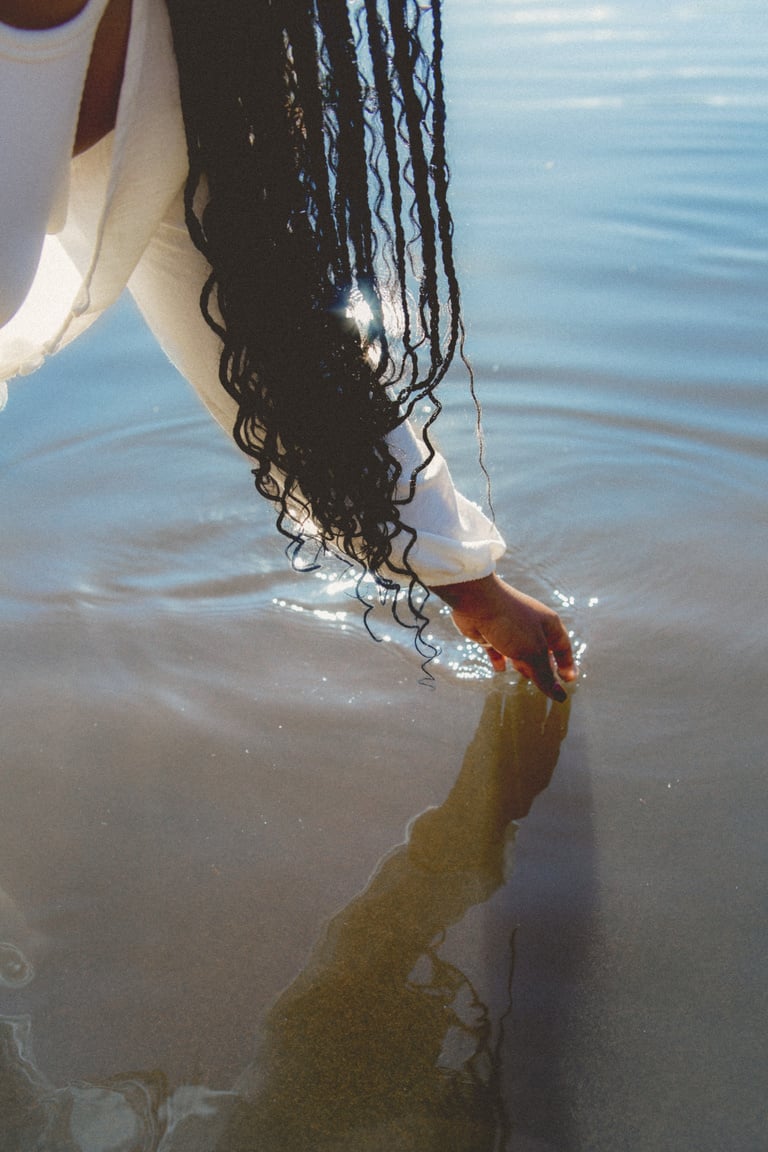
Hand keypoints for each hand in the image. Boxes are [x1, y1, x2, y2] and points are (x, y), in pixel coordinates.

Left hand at [430, 573, 576, 701]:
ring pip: (520, 650)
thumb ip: (545, 676)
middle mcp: (531, 624)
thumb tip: (560, 696)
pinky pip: (498, 649)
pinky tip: (499, 669)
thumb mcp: (533, 653)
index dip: (567, 664)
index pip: (563, 647)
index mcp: (548, 624)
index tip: (568, 681)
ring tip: (522, 675)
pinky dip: (500, 659)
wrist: (476, 601)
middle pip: (542, 650)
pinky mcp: (491, 631)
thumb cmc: (511, 623)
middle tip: (542, 682)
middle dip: (542, 666)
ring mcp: (510, 627)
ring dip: (522, 663)